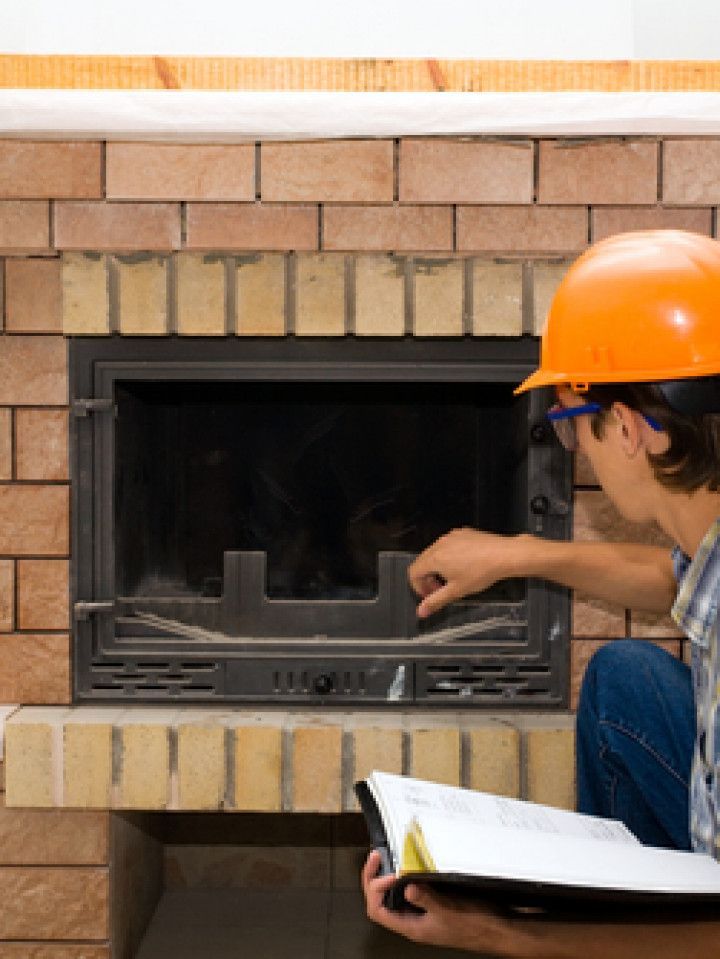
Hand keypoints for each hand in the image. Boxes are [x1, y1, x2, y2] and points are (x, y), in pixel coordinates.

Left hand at [361, 851, 534, 955]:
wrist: (496, 929)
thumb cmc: (474, 926)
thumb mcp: (448, 910)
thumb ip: (426, 898)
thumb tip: (406, 886)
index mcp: (411, 927)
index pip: (378, 910)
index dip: (375, 890)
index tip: (385, 872)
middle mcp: (413, 920)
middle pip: (381, 901)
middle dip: (374, 879)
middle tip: (376, 857)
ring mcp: (422, 912)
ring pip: (394, 895)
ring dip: (387, 876)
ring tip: (386, 858)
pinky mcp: (433, 903)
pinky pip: (411, 890)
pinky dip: (406, 876)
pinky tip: (410, 865)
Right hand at [408, 528, 531, 617]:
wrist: (504, 555)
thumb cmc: (482, 571)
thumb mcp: (456, 591)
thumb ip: (436, 601)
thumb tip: (421, 611)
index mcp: (435, 558)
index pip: (413, 572)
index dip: (418, 587)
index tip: (430, 594)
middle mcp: (440, 544)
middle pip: (423, 562)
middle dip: (428, 578)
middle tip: (441, 589)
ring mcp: (451, 537)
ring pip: (435, 552)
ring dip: (438, 567)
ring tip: (453, 578)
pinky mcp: (463, 533)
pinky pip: (449, 545)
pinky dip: (450, 556)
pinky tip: (464, 565)